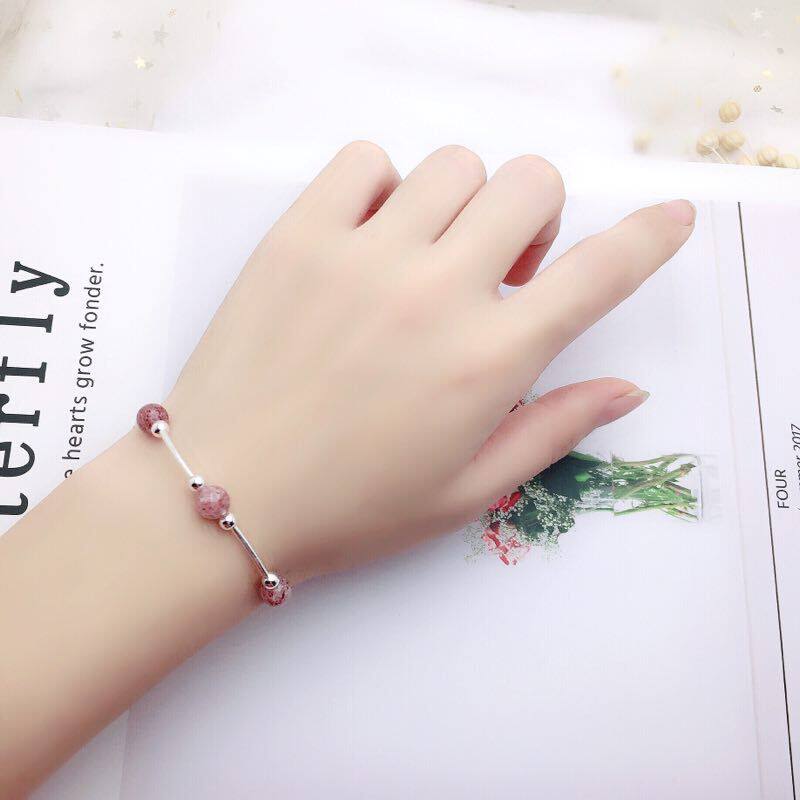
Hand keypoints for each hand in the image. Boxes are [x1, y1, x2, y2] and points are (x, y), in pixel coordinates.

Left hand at [167, 142, 694, 581]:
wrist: (225, 496)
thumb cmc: (350, 509)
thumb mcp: (467, 491)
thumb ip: (553, 431)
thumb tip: (626, 389)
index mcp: (487, 362)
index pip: (599, 274)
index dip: (649, 238)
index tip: (671, 219)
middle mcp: (435, 294)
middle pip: (530, 183)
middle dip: (536, 217)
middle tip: (499, 267)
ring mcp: (363, 255)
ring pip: (454, 165)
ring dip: (463, 203)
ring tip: (430, 255)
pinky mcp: (297, 237)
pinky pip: (365, 160)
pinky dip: (383, 184)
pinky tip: (371, 237)